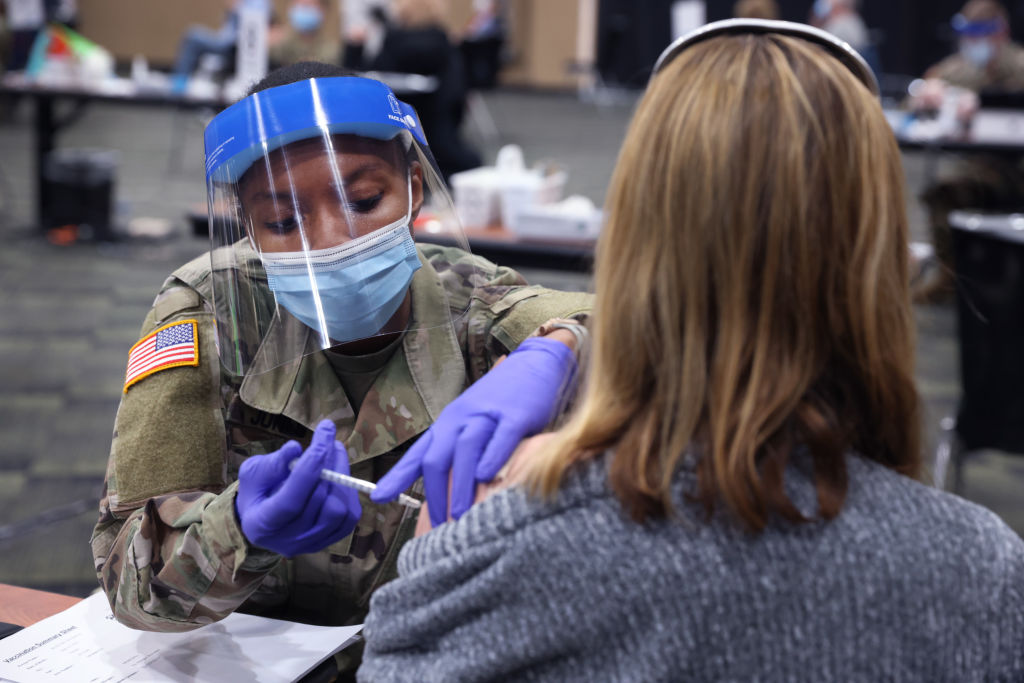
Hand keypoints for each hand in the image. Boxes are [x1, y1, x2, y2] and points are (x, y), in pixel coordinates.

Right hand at [235, 420, 361, 555]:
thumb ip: (272, 463)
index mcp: (262, 524)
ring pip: (339, 510)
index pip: (291, 500)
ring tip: (334, 452)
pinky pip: (349, 517)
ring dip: (341, 476)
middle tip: (330, 437)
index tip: (323, 436)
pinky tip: (338, 472)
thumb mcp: (253, 473)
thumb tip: (295, 448)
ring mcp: (311, 544)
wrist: (264, 521)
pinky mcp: (330, 541)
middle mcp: (288, 540)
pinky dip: (348, 491)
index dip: (309, 468)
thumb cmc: (257, 492)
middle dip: (328, 463)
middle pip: (319, 502)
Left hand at [371, 336, 575, 526]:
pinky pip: (502, 437)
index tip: (378, 498)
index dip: (398, 476)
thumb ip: (455, 452)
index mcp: (448, 423)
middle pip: (438, 457)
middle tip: (437, 527)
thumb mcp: (470, 423)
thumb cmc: (500, 402)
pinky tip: (488, 477)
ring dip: (461, 485)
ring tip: (459, 516)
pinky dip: (493, 457)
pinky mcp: (517, 415)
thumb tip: (442, 489)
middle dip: (435, 494)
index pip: (418, 453)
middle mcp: (462, 418)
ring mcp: (489, 415)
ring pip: (466, 450)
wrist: (535, 365)